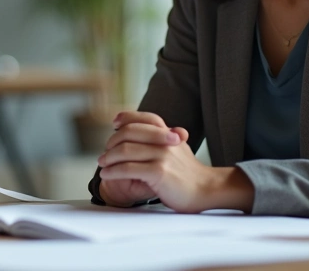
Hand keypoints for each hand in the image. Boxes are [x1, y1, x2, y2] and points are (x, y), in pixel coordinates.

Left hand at [98, 111, 237, 212]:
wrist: (206, 191)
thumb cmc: (189, 174)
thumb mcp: (178, 149)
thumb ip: (164, 139)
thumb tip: (148, 130)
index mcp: (169, 133)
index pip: (145, 118)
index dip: (127, 117)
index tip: (115, 123)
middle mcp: (165, 140)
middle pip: (129, 132)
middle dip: (112, 142)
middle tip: (104, 153)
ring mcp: (162, 156)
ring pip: (125, 150)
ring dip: (108, 158)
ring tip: (102, 165)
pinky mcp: (159, 172)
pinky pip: (128, 168)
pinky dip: (113, 171)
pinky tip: (107, 175)